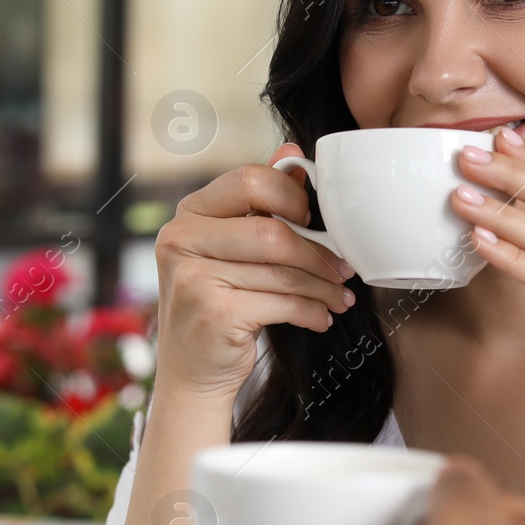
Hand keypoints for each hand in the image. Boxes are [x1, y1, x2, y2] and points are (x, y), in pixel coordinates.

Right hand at [152, 143, 355, 402]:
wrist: (192, 372)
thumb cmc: (219, 305)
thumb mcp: (232, 249)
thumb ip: (259, 204)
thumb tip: (292, 153)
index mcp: (188, 214)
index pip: (249, 181)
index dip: (293, 197)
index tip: (317, 221)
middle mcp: (181, 240)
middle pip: (272, 231)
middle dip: (318, 251)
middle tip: (344, 267)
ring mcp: (193, 277)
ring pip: (282, 271)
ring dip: (322, 287)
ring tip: (340, 297)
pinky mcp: (214, 313)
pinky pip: (283, 303)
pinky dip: (312, 312)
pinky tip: (321, 317)